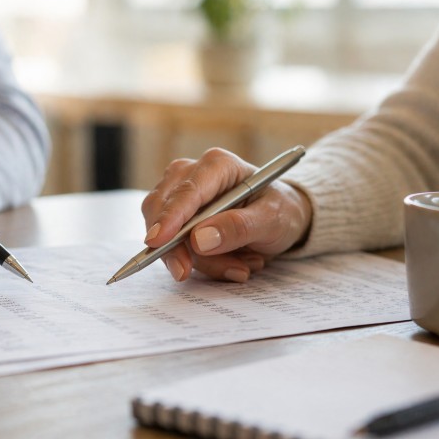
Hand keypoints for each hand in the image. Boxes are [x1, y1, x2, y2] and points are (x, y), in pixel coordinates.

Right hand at [141, 148, 311, 282]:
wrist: (280, 218)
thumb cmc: (280, 211)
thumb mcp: (273, 220)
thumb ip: (239, 228)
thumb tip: (199, 240)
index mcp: (218, 165)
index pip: (186, 191)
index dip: (169, 217)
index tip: (158, 242)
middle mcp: (192, 173)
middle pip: (161, 209)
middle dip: (175, 247)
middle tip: (187, 273)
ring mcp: (180, 195)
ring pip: (163, 232)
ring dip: (198, 259)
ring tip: (239, 265)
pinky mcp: (176, 216)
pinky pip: (172, 245)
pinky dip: (198, 262)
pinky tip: (229, 262)